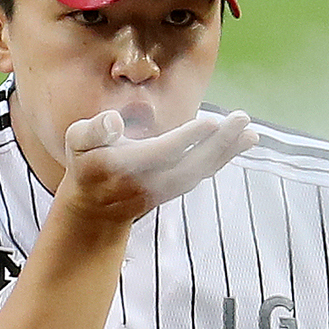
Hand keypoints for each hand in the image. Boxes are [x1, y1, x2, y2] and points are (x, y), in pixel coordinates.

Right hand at [60, 109, 257, 223]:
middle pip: (190, 164)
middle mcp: (149, 182)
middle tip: (243, 119)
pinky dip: (225, 157)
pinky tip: (243, 140)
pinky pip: (204, 173)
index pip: (161, 152)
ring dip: (228, 152)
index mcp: (125, 166)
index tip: (211, 122)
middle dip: (219, 143)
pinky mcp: (176, 190)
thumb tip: (113, 121)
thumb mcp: (77, 142)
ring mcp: (165, 189)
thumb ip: (94, 130)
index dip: (187, 139)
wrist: (95, 209)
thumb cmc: (87, 164)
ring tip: (251, 132)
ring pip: (201, 171)